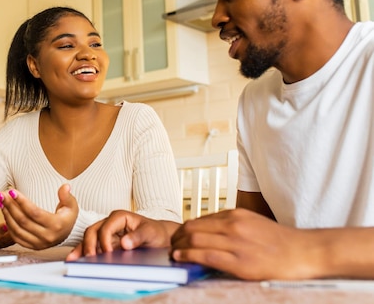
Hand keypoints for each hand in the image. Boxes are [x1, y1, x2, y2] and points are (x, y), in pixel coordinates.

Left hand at [0, 184, 77, 249]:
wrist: (68, 233)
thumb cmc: (68, 217)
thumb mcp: (71, 205)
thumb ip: (66, 196)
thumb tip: (65, 187)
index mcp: (56, 225)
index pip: (34, 212)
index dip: (22, 202)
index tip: (12, 192)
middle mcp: (46, 236)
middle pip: (23, 220)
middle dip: (10, 206)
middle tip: (2, 194)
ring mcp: (38, 243)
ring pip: (17, 229)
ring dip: (7, 214)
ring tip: (2, 202)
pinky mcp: (32, 246)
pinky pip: (16, 237)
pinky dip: (8, 225)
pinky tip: (5, 213)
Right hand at [66, 210, 177, 260]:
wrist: (160, 238)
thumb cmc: (156, 233)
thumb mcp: (150, 233)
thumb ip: (138, 237)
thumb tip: (124, 244)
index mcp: (119, 217)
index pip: (106, 227)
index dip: (104, 240)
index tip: (108, 253)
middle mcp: (110, 223)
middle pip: (93, 231)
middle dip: (89, 244)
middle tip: (90, 259)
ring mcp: (106, 233)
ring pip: (89, 239)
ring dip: (82, 249)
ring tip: (73, 260)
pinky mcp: (106, 243)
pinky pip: (92, 247)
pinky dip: (84, 252)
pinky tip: (76, 260)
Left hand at [170, 208, 319, 279]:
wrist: (305, 253)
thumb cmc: (281, 242)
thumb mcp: (253, 224)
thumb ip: (233, 226)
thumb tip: (211, 233)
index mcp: (236, 214)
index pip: (201, 219)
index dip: (186, 228)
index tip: (179, 236)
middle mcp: (233, 225)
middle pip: (193, 227)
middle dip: (178, 236)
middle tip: (172, 244)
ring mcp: (236, 242)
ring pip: (195, 240)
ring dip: (179, 246)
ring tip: (173, 252)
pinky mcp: (239, 261)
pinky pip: (205, 256)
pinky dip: (188, 256)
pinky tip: (181, 258)